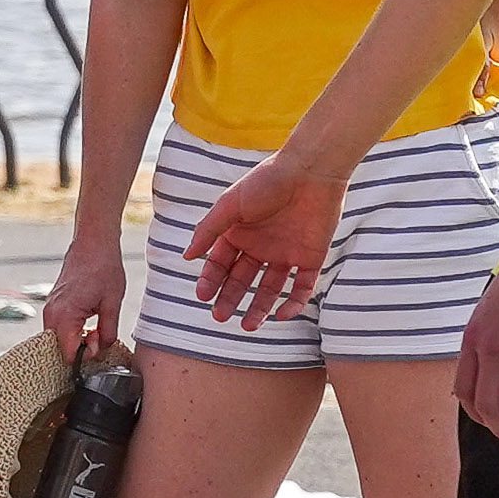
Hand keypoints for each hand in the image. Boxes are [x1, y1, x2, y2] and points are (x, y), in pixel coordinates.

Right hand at [41, 235, 128, 360]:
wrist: (92, 244)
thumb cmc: (103, 268)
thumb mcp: (112, 304)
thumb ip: (108, 332)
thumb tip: (102, 349)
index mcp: (65, 316)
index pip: (68, 355)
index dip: (86, 356)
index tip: (99, 341)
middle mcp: (51, 314)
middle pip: (60, 350)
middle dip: (81, 348)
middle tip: (98, 333)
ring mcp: (49, 309)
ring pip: (59, 340)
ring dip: (76, 339)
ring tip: (94, 325)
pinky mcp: (52, 305)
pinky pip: (58, 328)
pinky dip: (72, 330)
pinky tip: (87, 319)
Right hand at [185, 150, 342, 329]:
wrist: (311, 171)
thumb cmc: (267, 182)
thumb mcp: (230, 205)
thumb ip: (208, 231)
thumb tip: (187, 256)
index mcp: (239, 233)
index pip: (220, 263)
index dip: (210, 280)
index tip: (203, 296)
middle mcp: (261, 246)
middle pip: (242, 279)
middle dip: (230, 298)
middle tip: (220, 316)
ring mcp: (286, 253)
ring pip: (270, 288)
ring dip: (258, 308)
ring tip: (248, 326)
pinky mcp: (311, 257)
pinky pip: (302, 286)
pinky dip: (293, 303)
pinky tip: (280, 313)